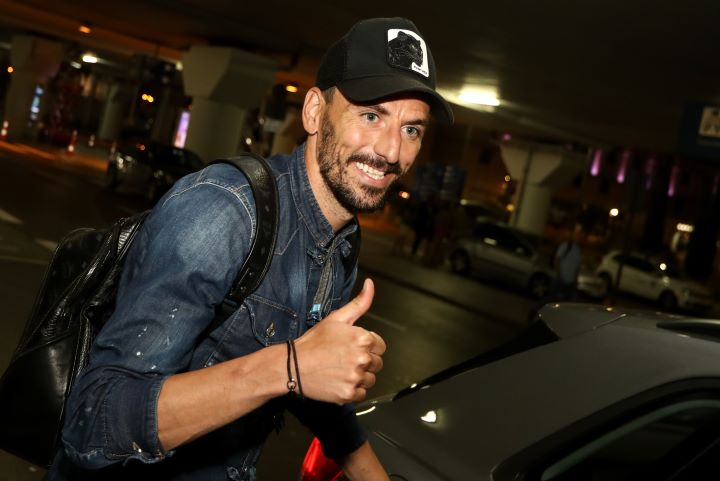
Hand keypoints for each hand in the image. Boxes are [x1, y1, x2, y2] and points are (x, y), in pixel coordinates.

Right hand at [294, 279, 385, 403]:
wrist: (293, 365)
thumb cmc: (313, 342)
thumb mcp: (336, 318)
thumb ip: (359, 303)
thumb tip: (371, 284)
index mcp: (363, 338)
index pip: (380, 346)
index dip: (367, 346)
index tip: (352, 347)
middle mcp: (362, 358)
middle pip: (377, 363)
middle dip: (364, 361)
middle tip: (344, 359)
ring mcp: (356, 377)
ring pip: (370, 379)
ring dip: (360, 376)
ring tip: (341, 370)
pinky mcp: (349, 394)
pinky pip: (362, 394)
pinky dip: (352, 390)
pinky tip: (339, 381)